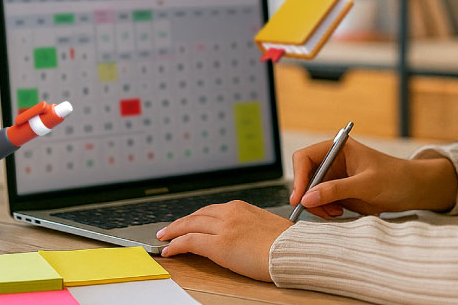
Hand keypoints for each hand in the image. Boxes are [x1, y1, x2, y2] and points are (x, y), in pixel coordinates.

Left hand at [156, 200, 293, 281]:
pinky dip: (176, 245)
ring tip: (164, 238)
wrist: (293, 251)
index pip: (211, 210)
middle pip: (197, 215)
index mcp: (241, 207)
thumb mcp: (265, 225)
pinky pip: (189, 242)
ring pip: (189, 225)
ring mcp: (224, 228)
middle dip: (180, 222)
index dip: (196, 217)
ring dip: (174, 232)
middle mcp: (230, 213)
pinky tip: (169, 250)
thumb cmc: (286, 243)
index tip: (188, 222)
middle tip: (168, 229)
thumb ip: (248, 224)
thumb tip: (241, 234)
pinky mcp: (219, 245)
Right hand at [290, 137, 457, 218]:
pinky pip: (320, 201)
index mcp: (338, 148)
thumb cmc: (395, 178)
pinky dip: (324, 210)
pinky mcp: (338, 191)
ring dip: (317, 205)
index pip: (305, 158)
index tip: (299, 198)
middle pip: (305, 176)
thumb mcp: (366, 184)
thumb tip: (307, 197)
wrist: (413, 190)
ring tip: (335, 213)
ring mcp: (334, 176)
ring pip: (310, 192)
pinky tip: (338, 212)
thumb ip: (336, 190)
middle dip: (307, 195)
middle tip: (318, 211)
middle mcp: (333, 160)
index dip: (298, 177)